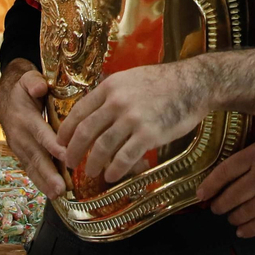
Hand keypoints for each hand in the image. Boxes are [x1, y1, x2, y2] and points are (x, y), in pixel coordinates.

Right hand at [0, 59, 68, 198]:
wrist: (7, 99)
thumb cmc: (24, 89)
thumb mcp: (28, 79)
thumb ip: (34, 82)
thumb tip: (40, 87)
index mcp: (25, 118)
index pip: (40, 133)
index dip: (51, 144)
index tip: (65, 155)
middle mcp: (20, 136)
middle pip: (35, 156)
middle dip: (48, 173)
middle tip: (61, 188)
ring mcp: (19, 148)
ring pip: (32, 167)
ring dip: (45, 183)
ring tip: (58, 196)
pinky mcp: (22, 155)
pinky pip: (31, 170)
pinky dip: (41, 183)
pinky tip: (53, 195)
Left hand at [58, 59, 209, 182]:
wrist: (194, 84)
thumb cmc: (164, 82)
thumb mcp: (131, 78)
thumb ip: (112, 94)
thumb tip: (94, 111)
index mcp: (110, 87)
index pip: (79, 111)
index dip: (66, 130)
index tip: (61, 143)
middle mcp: (118, 102)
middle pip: (86, 131)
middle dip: (73, 151)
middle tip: (69, 162)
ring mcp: (133, 118)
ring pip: (102, 147)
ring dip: (92, 163)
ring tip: (91, 172)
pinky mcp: (149, 134)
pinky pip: (124, 157)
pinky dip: (115, 169)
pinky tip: (111, 176)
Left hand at [196, 137, 254, 236]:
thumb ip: (244, 160)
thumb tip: (219, 179)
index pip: (225, 172)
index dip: (209, 186)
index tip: (200, 195)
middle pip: (232, 196)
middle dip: (219, 205)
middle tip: (216, 208)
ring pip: (244, 213)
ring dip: (233, 217)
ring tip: (231, 217)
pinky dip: (247, 229)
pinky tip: (241, 230)